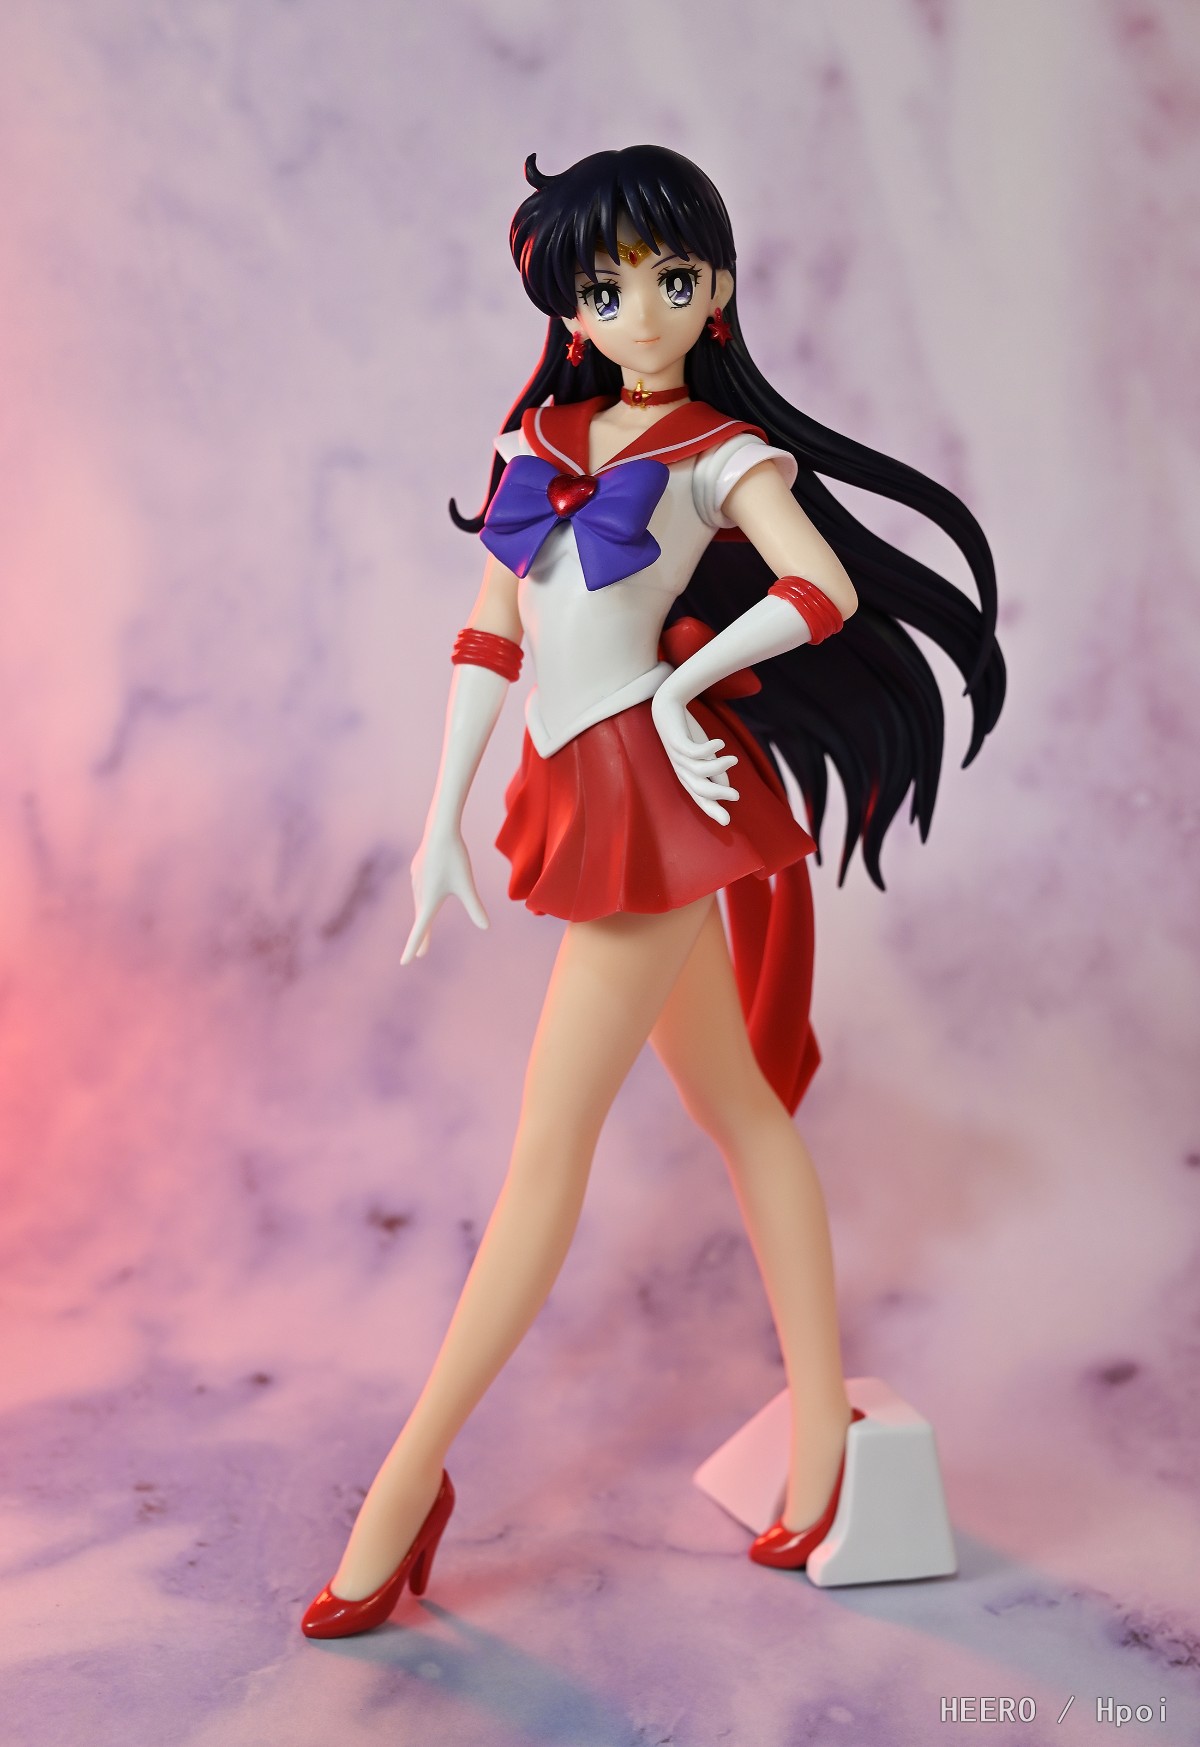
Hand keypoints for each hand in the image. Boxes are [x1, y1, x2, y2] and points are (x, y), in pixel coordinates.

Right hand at [400, 823, 488, 962]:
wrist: (439, 830)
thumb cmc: (455, 857)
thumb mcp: (467, 884)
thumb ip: (475, 907)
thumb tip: (486, 927)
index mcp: (429, 900)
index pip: (420, 929)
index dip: (413, 946)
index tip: (406, 963)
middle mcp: (420, 892)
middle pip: (420, 918)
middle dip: (421, 936)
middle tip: (421, 954)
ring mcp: (416, 880)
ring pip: (420, 902)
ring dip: (422, 917)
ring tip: (424, 927)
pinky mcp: (417, 869)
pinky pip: (420, 889)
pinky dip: (422, 899)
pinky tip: (426, 894)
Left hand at [651, 685, 739, 825]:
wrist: (668, 707)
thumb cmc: (687, 733)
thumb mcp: (704, 755)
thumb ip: (714, 771)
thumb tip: (725, 789)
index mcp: (687, 775)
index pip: (699, 797)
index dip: (712, 810)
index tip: (727, 822)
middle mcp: (680, 769)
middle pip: (698, 789)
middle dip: (717, 795)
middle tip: (736, 796)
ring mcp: (677, 756)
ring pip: (698, 770)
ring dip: (719, 767)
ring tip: (735, 759)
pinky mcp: (676, 741)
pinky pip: (693, 750)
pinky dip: (709, 749)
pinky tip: (721, 743)